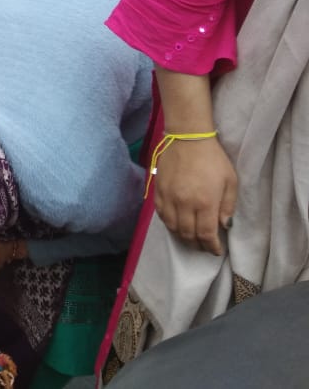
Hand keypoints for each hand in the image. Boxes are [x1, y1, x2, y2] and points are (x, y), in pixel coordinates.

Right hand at [154, 134, 236, 254]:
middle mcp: (184, 204)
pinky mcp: (158, 191)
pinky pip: (161, 215)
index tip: (216, 250)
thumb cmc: (213, 159)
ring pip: (172, 227)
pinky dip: (169, 224)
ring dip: (182, 237)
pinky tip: (177, 224)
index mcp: (204, 202)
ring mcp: (168, 198)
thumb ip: (228, 206)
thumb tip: (224, 225)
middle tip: (204, 245)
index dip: (211, 246)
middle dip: (197, 244)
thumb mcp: (230, 181)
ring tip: (191, 238)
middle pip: (188, 234)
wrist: (187, 138)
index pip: (206, 234)